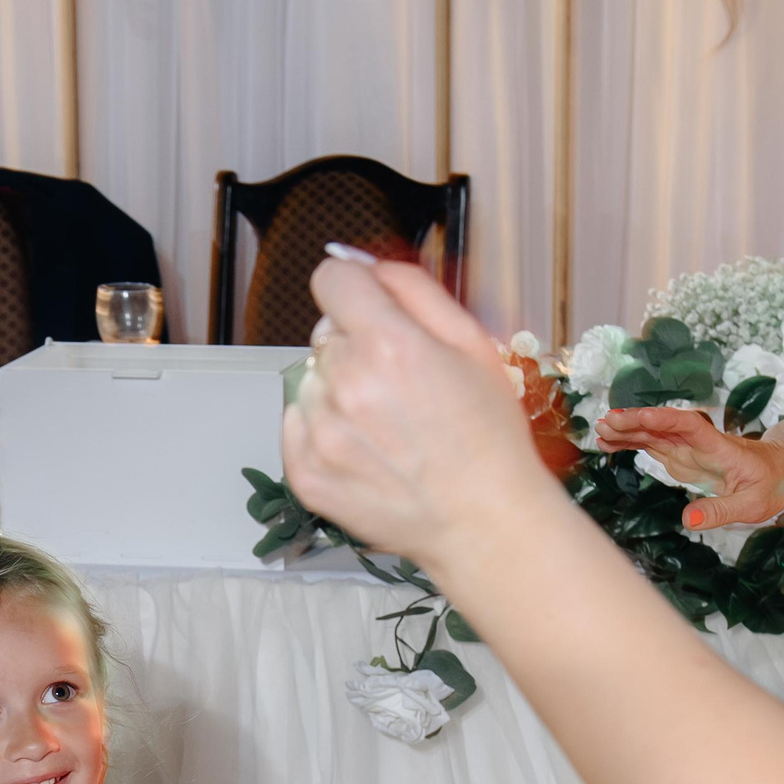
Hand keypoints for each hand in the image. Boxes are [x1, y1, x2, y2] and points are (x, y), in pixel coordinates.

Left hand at [281, 257, 550, 564]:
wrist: (484, 521)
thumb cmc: (487, 436)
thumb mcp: (472, 342)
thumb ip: (413, 290)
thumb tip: (362, 263)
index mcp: (388, 344)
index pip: (331, 279)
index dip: (355, 291)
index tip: (371, 311)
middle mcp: (346, 385)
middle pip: (325, 334)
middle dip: (356, 347)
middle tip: (402, 386)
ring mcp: (321, 434)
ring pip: (310, 381)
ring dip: (339, 392)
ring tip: (388, 426)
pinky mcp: (306, 474)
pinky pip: (296, 426)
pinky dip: (323, 432)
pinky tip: (367, 450)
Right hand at [593, 408, 783, 529]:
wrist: (780, 470)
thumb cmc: (772, 484)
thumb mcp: (753, 505)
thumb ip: (720, 510)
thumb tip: (688, 520)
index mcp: (718, 447)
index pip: (689, 425)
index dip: (663, 419)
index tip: (639, 417)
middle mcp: (699, 443)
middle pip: (664, 425)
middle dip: (636, 422)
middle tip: (607, 423)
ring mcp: (688, 449)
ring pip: (654, 433)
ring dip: (628, 430)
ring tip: (600, 431)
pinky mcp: (681, 457)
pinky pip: (652, 444)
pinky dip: (631, 442)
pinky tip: (610, 443)